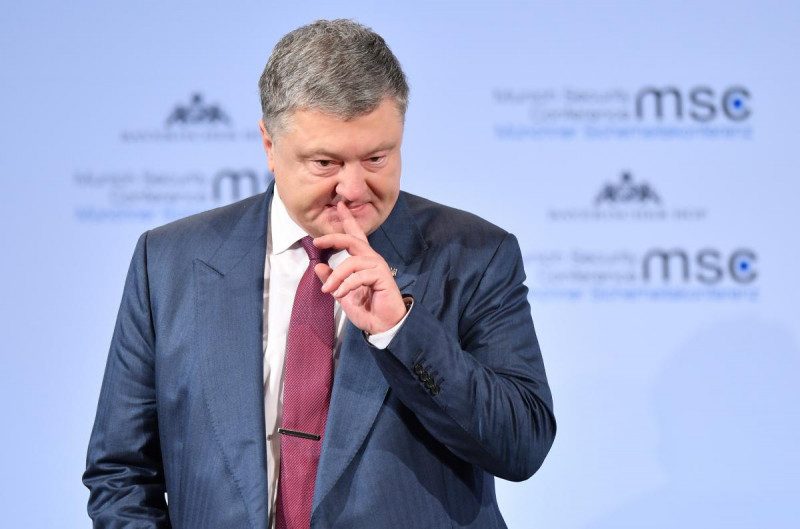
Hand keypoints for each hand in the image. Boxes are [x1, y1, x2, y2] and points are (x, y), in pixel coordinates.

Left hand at [313, 202, 406, 334]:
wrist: (383, 325)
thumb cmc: (366, 308)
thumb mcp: (342, 293)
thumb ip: (331, 279)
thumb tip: (317, 265)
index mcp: (362, 261)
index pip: (355, 236)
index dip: (348, 220)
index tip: (339, 206)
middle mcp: (371, 259)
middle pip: (353, 240)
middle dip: (334, 238)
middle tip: (317, 241)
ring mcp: (378, 267)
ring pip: (352, 261)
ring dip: (336, 276)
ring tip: (328, 290)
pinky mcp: (382, 277)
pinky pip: (359, 275)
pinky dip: (346, 284)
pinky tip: (340, 294)